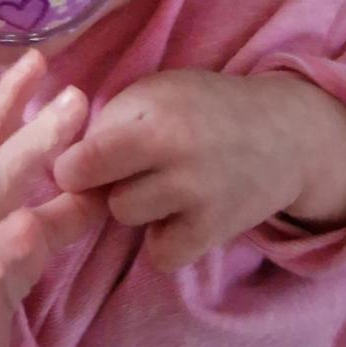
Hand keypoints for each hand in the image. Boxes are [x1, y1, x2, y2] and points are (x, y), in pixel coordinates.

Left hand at [55, 69, 345, 270]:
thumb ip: (107, 122)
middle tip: (132, 165)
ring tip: (161, 184)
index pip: (81, 163)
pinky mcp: (215, 232)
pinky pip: (161, 254)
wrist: (285, 133)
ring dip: (135, 204)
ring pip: (127, 217)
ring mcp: (200, 199)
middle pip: (100, 193)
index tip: (79, 163)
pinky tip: (177, 215)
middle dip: (106, 181)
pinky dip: (163, 240)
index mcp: (156, 120)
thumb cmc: (204, 107)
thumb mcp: (153, 92)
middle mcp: (179, 160)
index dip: (71, 166)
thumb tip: (60, 167)